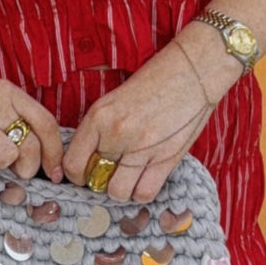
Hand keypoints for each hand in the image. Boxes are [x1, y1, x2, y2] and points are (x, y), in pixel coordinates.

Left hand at [60, 31, 228, 201]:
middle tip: (108, 173)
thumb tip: (87, 157)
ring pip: (117, 192)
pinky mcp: (167, 158)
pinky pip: (144, 193)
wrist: (193, 72)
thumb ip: (98, 128)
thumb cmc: (154, 80)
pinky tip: (143, 180)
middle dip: (98, 181)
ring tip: (126, 178)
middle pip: (94, 181)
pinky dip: (141, 192)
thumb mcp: (114, 98)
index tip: (85, 171)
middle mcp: (117, 134)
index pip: (72, 164)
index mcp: (99, 117)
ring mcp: (142, 148)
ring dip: (119, 189)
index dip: (76, 174)